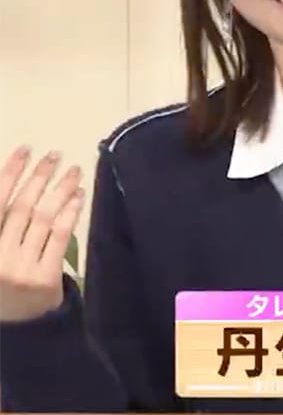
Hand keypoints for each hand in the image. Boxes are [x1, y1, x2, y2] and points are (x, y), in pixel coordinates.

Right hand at [0, 147, 85, 321]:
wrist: (18, 330)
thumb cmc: (3, 286)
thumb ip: (4, 225)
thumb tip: (15, 183)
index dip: (8, 173)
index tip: (24, 149)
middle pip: (21, 206)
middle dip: (38, 176)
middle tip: (54, 154)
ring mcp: (19, 268)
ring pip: (43, 218)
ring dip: (59, 190)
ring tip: (73, 171)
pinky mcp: (43, 278)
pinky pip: (59, 237)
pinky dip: (69, 213)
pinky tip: (78, 197)